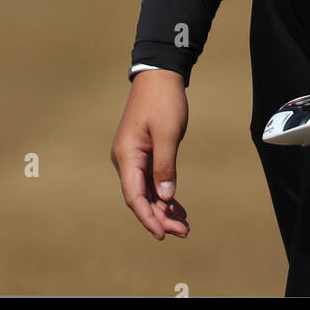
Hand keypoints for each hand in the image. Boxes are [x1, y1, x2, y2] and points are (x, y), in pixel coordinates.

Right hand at [110, 69, 190, 239]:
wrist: (159, 75)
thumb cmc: (163, 101)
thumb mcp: (168, 133)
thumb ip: (165, 166)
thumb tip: (164, 198)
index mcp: (127, 155)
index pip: (134, 196)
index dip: (148, 217)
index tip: (163, 234)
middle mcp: (126, 160)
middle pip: (141, 197)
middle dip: (160, 217)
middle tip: (184, 232)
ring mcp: (133, 157)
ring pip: (146, 191)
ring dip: (163, 208)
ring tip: (184, 225)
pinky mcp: (143, 153)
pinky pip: (151, 180)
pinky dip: (163, 194)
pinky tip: (177, 207)